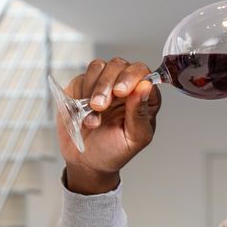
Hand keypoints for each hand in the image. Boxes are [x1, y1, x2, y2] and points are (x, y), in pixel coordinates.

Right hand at [57, 57, 161, 192]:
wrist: (86, 161)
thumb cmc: (114, 151)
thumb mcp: (133, 139)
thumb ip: (140, 114)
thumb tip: (145, 87)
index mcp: (143, 98)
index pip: (143, 74)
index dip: (132, 77)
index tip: (121, 92)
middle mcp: (125, 87)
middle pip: (120, 65)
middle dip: (108, 84)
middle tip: (101, 106)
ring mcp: (104, 84)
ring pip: (100, 67)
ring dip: (95, 88)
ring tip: (94, 112)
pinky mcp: (83, 85)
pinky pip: (82, 76)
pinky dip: (81, 93)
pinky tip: (83, 112)